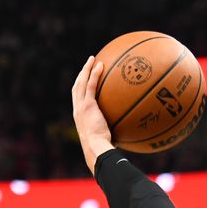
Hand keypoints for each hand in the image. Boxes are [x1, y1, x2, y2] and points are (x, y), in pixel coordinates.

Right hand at [71, 56, 112, 173]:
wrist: (96, 148)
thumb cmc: (102, 147)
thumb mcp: (107, 136)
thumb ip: (113, 129)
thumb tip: (129, 130)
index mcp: (80, 115)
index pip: (79, 97)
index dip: (81, 86)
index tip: (87, 78)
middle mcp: (77, 108)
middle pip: (77, 86)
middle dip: (82, 73)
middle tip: (89, 64)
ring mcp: (81, 106)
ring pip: (81, 82)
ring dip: (86, 69)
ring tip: (93, 59)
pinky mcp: (87, 105)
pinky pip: (90, 85)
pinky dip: (94, 74)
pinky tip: (100, 65)